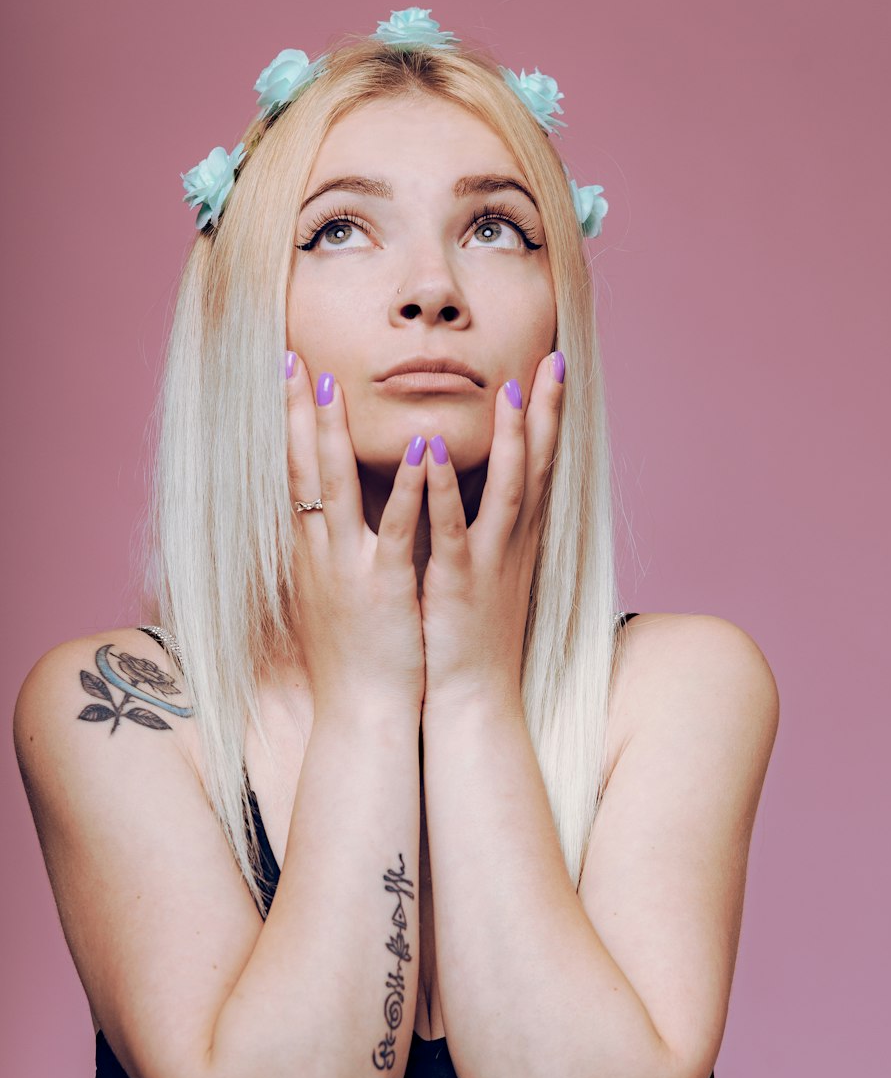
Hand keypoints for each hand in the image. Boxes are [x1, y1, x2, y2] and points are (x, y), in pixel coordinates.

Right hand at [286, 354, 427, 713]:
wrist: (362, 716)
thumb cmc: (352, 656)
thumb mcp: (332, 595)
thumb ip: (328, 552)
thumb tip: (323, 519)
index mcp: (311, 553)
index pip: (292, 475)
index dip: (287, 425)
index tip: (285, 377)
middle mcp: (320, 553)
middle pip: (301, 469)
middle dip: (296, 413)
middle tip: (292, 361)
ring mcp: (350, 568)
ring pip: (337, 488)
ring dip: (334, 434)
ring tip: (335, 383)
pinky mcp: (386, 587)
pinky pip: (396, 528)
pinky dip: (406, 486)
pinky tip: (417, 447)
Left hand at [419, 352, 564, 711]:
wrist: (472, 698)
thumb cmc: (470, 634)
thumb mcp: (484, 569)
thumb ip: (484, 526)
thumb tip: (479, 489)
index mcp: (515, 537)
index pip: (539, 464)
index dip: (548, 416)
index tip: (553, 365)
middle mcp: (512, 542)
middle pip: (538, 465)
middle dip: (547, 411)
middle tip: (555, 359)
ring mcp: (488, 560)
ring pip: (507, 488)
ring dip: (510, 438)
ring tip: (509, 389)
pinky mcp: (457, 582)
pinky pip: (452, 527)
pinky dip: (446, 487)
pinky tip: (438, 450)